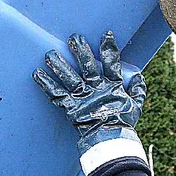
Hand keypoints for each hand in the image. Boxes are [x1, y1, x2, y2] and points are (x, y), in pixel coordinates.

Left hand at [33, 32, 146, 153]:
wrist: (110, 140)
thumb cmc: (122, 122)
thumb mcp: (135, 106)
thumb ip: (137, 90)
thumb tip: (138, 76)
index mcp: (113, 87)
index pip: (112, 63)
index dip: (109, 48)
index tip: (106, 34)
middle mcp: (97, 89)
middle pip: (88, 66)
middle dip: (81, 51)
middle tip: (74, 38)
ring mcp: (83, 98)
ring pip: (69, 78)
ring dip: (59, 65)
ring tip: (49, 54)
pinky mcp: (71, 108)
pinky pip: (56, 94)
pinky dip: (46, 84)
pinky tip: (36, 73)